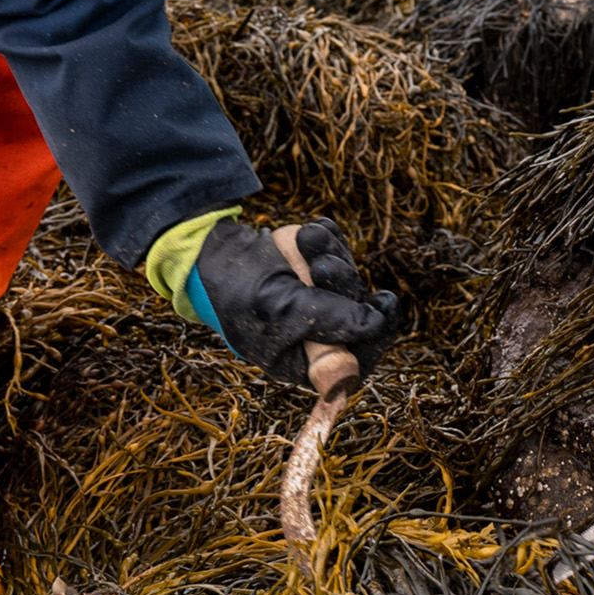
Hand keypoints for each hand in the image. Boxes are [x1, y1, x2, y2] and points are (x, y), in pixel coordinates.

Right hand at [187, 217, 401, 388]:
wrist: (208, 252)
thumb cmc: (236, 290)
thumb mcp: (281, 308)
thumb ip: (327, 319)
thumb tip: (374, 325)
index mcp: (302, 359)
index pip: (354, 360)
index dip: (376, 335)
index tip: (386, 304)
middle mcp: (312, 333)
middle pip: (356, 311)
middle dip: (343, 282)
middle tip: (322, 265)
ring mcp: (313, 298)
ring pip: (348, 276)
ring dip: (332, 255)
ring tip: (306, 241)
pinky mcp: (310, 268)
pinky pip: (337, 251)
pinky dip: (326, 239)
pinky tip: (306, 234)